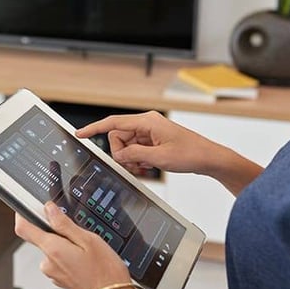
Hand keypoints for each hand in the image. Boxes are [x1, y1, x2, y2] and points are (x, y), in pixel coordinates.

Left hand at [15, 202, 132, 288]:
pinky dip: (70, 257)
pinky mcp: (60, 280)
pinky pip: (60, 262)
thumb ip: (64, 224)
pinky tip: (86, 261)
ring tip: (87, 251)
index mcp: (52, 250)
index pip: (23, 229)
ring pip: (53, 250)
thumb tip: (49, 209)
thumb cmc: (106, 273)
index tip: (27, 206)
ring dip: (66, 246)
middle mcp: (48, 264)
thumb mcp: (88, 240)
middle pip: (41, 238)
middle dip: (57, 232)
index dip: (22, 215)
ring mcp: (53, 274)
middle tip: (79, 233)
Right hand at [76, 111, 218, 175]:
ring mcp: (149, 132)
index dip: (94, 129)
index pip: (113, 123)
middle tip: (135, 164)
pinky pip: (135, 149)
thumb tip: (119, 155)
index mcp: (147, 121)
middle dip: (121, 153)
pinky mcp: (153, 140)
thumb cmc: (190, 153)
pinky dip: (138, 159)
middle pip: (118, 137)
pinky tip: (148, 166)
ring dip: (131, 158)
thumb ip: (134, 155)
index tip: (81, 134)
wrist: (208, 158)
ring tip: (146, 167)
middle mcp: (146, 124)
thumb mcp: (159, 158)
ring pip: (126, 146)